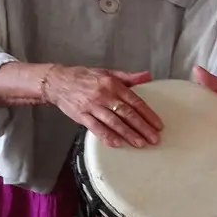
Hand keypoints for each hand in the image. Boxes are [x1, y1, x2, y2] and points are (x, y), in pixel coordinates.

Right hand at [45, 66, 161, 147]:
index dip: (148, 114)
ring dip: (128, 134)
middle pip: (127, 113)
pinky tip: (117, 143)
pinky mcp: (81, 116)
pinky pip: (96, 128)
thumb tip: (147, 76)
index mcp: (113, 84)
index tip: (158, 125)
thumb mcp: (108, 72)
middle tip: (154, 139)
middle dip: (142, 127)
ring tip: (140, 143)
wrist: (58, 82)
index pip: (135, 101)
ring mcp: (92, 106)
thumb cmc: (85, 77)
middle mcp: (104, 95)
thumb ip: (128, 77)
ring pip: (113, 122)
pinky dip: (106, 136)